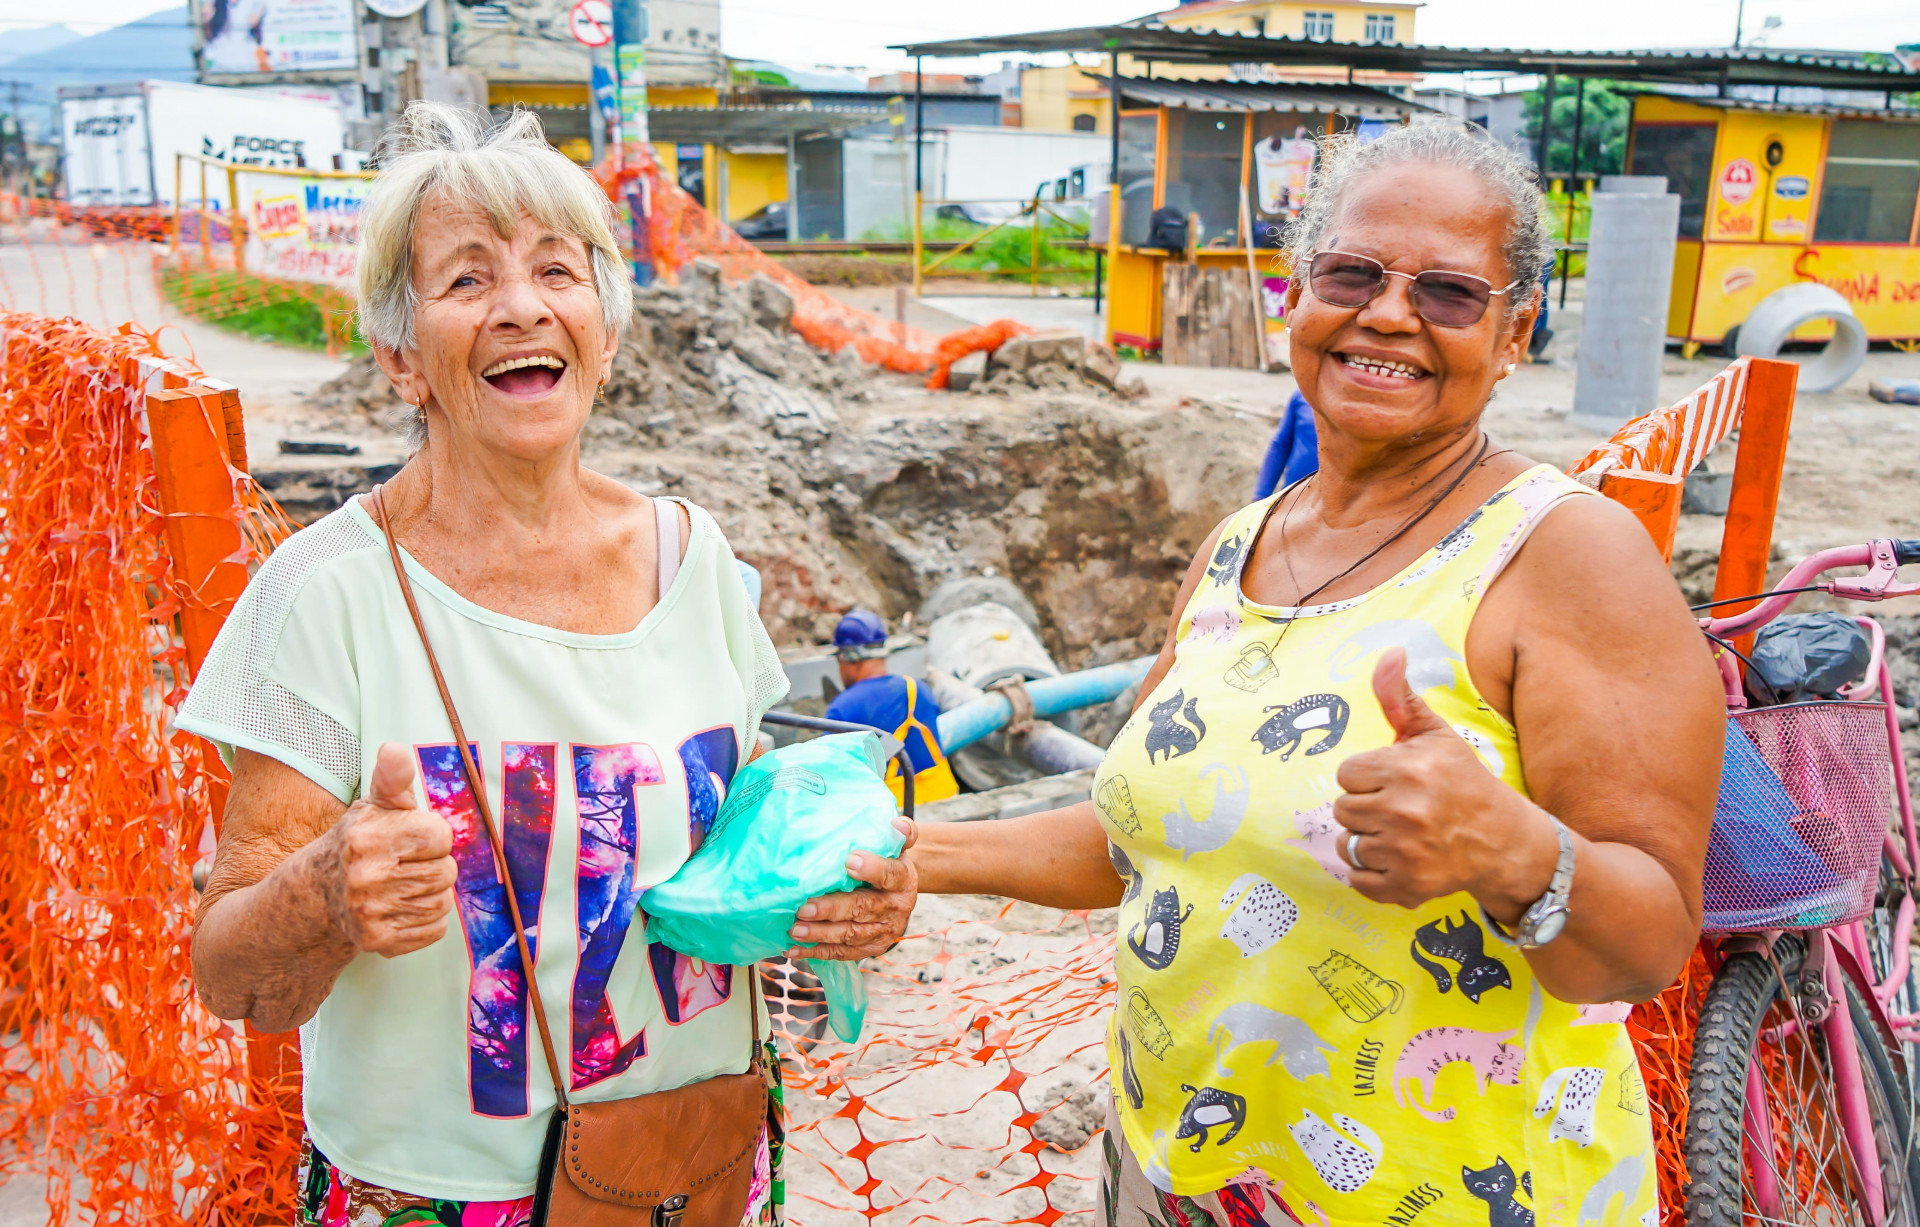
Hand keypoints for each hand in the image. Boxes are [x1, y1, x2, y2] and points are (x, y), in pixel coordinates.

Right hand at [321, 742, 457, 957]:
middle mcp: (366, 876)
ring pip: (442, 901)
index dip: (432, 836)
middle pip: (446, 871)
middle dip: (433, 865)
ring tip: (402, 885)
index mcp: (367, 837)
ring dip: (431, 893)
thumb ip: (392, 779)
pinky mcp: (378, 941)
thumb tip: (395, 750)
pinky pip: (435, 929)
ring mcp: (370, 912)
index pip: (439, 835)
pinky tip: (400, 908)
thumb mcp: (373, 807)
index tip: (411, 839)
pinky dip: (425, 920)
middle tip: (405, 865)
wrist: (318, 896)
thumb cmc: (358, 844)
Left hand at [787, 818, 918, 960]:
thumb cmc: (888, 860)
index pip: (890, 874)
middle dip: (832, 909)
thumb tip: (897, 824)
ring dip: (820, 933)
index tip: (848, 862)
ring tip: (794, 929)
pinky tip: (795, 948)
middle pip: (863, 909)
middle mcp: (897, 908)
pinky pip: (843, 953)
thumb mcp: (897, 845)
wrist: (899, 889)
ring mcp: (884, 932)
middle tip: (804, 907)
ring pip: (850, 935)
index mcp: (903, 879)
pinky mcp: (870, 949)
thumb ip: (900, 833)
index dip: (871, 869)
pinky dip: (817, 951)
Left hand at [1333, 649, 1556, 914]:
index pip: (1347, 773)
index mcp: (1406, 770)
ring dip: (1367, 841)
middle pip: (1342, 809)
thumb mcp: (1435, 736)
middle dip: (1367, 808)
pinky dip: (1372, 874)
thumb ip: (1400, 698)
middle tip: (1401, 809)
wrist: (1504, 841)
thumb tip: (1390, 651)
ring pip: (1347, 845)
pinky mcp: (1406, 887)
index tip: (1396, 781)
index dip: (1369, 777)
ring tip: (1400, 834)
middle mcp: (1404, 811)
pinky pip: (1357, 880)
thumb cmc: (1463, 782)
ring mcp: (1404, 853)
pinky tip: (1400, 859)